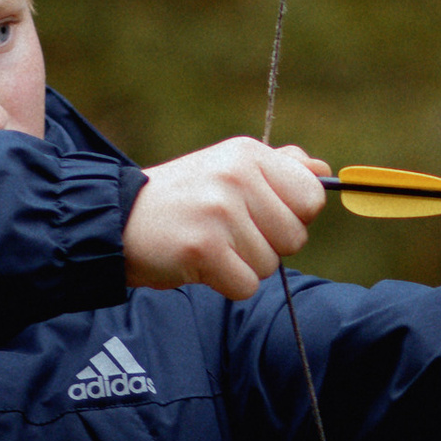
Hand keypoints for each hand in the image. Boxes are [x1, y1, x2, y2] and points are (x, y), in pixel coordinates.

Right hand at [124, 139, 327, 298]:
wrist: (118, 222)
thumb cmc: (183, 200)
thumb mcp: (227, 168)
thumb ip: (278, 168)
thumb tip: (322, 169)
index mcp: (248, 154)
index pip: (311, 197)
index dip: (293, 216)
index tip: (261, 216)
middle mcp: (236, 176)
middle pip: (295, 237)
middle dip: (268, 245)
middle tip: (228, 233)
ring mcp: (219, 212)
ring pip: (270, 265)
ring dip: (243, 265)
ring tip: (210, 244)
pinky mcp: (203, 249)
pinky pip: (246, 285)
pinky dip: (227, 284)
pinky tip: (201, 263)